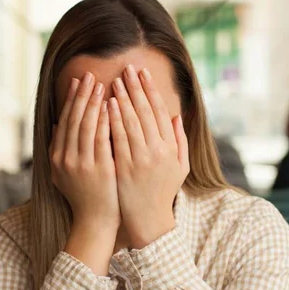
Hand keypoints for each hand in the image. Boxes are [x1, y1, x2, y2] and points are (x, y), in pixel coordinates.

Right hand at [51, 72, 118, 274]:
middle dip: (82, 95)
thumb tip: (57, 124)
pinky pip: (101, 138)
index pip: (65, 121)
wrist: (94, 222)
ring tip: (100, 83)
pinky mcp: (98, 169)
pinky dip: (105, 120)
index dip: (72, 99)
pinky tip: (111, 105)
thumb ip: (60, 148)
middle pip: (74, 119)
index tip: (79, 81)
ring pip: (86, 125)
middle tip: (89, 74)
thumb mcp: (63, 173)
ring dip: (93, 102)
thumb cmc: (84, 196)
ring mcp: (81, 164)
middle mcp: (65, 158)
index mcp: (57, 157)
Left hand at [109, 64, 189, 248]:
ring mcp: (142, 159)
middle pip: (146, 112)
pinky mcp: (126, 167)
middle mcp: (158, 151)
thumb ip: (180, 141)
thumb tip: (177, 116)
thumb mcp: (180, 167)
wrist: (149, 220)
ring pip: (132, 122)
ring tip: (115, 81)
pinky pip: (118, 139)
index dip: (151, 90)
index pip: (160, 111)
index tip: (143, 74)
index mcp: (170, 147)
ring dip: (123, 99)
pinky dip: (114, 120)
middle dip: (135, 88)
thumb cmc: (162, 192)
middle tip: (127, 69)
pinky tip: (108, 105)